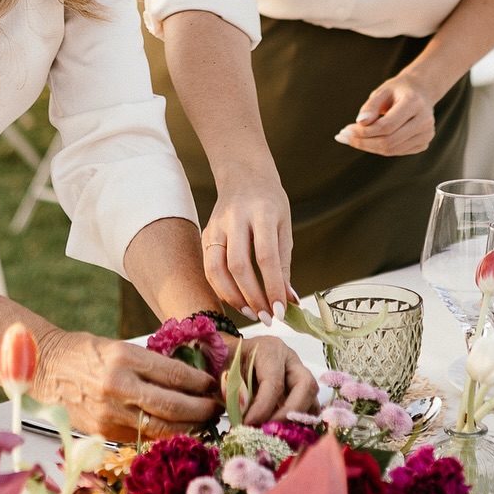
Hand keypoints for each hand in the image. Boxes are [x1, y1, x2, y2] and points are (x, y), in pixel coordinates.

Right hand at [33, 329, 217, 442]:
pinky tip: (178, 431)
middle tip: (217, 409)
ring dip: (189, 428)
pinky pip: (143, 437)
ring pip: (161, 428)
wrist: (45, 368)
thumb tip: (190, 380)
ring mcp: (110, 414)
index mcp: (124, 358)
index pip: (174, 374)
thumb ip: (150, 365)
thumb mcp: (119, 347)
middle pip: (172, 406)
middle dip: (202, 410)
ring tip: (205, 422)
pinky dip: (164, 436)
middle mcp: (118, 386)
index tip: (214, 385)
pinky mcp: (103, 433)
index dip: (200, 383)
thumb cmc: (85, 353)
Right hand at [201, 170, 293, 322]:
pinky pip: (209, 268)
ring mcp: (216, 225)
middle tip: (268, 317)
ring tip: (252, 312)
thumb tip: (288, 300)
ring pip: (216, 269)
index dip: (273, 286)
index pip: (265, 256)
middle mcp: (235, 218)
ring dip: (234, 297)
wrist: (243, 176)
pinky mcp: (205, 234)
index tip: (281, 310)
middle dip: (253, 297)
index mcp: (262, 212)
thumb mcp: (284, 227)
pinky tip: (238, 299)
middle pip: (238, 265)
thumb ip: (284, 264)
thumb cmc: (270, 203)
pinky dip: (222, 289)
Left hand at [232, 333, 318, 425]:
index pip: (275, 382)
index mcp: (269, 350)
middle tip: (268, 431)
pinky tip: (281, 431)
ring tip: (274, 433)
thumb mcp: (223, 372)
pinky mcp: (300, 390)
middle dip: (289, 413)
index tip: (248, 424)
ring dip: (297, 419)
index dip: (263, 407)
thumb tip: (247, 421)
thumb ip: (234, 394)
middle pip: (306, 386)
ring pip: (312, 398)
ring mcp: (298, 375)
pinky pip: (309, 407)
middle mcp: (290, 360)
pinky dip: (299, 422)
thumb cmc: (226, 361)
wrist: (229, 356)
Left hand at [337, 72, 435, 156]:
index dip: (364, 132)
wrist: (421, 92)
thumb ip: (370, 106)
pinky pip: (396, 151)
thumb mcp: (382, 91)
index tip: (345, 129)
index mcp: (415, 103)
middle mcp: (425, 121)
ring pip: (391, 150)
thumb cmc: (397, 90)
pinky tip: (367, 140)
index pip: (387, 126)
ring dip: (368, 146)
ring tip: (351, 138)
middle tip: (343, 136)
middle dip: (363, 142)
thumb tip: (360, 124)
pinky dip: (378, 148)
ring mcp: (426, 134)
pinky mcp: (424, 143)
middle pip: (389, 141)